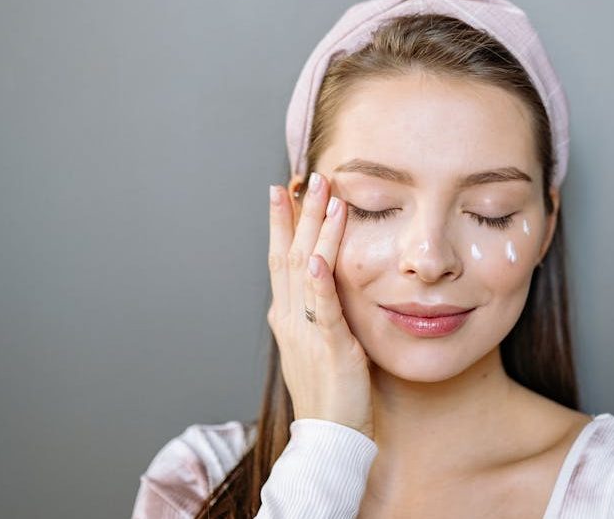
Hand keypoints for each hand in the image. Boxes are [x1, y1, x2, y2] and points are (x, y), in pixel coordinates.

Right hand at [267, 172, 374, 439]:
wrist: (329, 436)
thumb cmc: (330, 391)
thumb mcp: (320, 343)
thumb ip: (318, 312)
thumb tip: (325, 282)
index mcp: (288, 317)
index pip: (282, 260)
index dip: (282, 224)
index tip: (285, 192)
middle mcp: (290, 318)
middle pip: (289, 255)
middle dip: (298, 214)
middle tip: (308, 178)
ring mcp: (305, 330)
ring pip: (305, 270)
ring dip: (314, 231)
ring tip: (324, 196)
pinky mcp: (328, 345)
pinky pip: (321, 307)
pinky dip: (319, 280)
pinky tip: (320, 255)